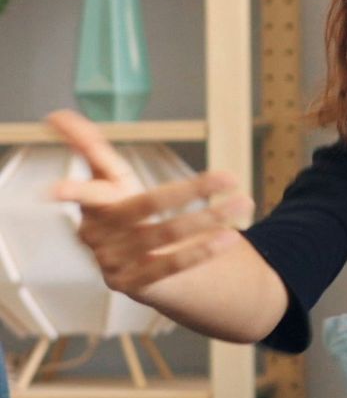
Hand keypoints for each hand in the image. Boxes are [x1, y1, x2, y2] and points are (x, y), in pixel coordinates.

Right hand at [46, 109, 253, 297]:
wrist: (138, 266)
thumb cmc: (125, 211)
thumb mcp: (113, 180)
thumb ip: (90, 147)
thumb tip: (56, 114)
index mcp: (92, 202)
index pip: (92, 187)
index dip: (76, 186)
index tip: (54, 184)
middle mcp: (95, 233)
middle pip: (147, 206)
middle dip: (190, 190)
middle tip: (229, 176)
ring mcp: (110, 260)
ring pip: (165, 234)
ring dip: (209, 218)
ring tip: (242, 203)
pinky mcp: (131, 283)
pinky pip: (171, 265)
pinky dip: (203, 251)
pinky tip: (229, 237)